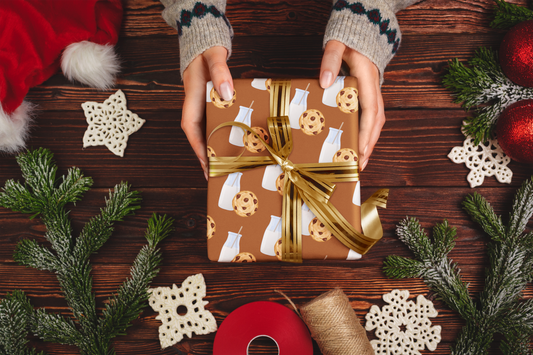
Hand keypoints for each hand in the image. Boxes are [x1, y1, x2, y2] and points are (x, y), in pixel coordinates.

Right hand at [182, 46, 232, 179]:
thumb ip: (220, 72)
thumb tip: (227, 93)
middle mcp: (195, 105)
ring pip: (206, 132)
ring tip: (224, 167)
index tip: (205, 163)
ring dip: (212, 149)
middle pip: (198, 136)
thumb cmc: (207, 50)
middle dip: (206, 156)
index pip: (190, 128)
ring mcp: (202, 106)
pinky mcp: (210, 104)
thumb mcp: (214, 57)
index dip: (197, 147)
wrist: (204, 41)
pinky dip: (220, 136)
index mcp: (192, 98)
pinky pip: (214, 124)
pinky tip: (230, 146)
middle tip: (216, 175)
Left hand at [319, 40, 384, 170]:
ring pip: (376, 123)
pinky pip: (370, 119)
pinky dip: (367, 135)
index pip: (370, 111)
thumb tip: (325, 82)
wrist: (362, 34)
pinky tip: (358, 147)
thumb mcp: (337, 46)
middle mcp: (374, 91)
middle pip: (376, 123)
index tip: (360, 149)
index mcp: (368, 80)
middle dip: (369, 145)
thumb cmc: (349, 41)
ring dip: (369, 143)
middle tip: (360, 166)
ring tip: (359, 163)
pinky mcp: (369, 97)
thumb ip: (330, 60)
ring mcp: (373, 95)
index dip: (366, 132)